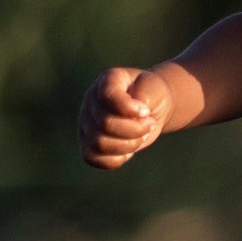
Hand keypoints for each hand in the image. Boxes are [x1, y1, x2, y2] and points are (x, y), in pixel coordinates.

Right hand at [79, 62, 195, 169]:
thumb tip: (132, 113)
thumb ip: (144, 95)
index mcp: (106, 81)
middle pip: (105, 124)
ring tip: (141, 137)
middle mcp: (91, 101)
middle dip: (134, 129)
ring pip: (99, 144)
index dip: (128, 109)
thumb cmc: (152, 95)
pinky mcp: (87, 144)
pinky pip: (93, 159)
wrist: (150, 109)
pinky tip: (128, 151)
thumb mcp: (154, 88)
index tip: (146, 111)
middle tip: (149, 124)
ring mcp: (86, 123)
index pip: (107, 96)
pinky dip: (116, 159)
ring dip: (128, 145)